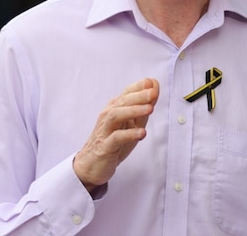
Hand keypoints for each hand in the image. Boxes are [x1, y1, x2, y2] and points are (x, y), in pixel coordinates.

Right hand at [73, 77, 159, 192]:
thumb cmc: (113, 142)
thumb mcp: (132, 124)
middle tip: (153, 93)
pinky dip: (129, 134)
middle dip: (139, 96)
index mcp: (115, 108)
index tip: (153, 82)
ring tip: (149, 109)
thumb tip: (154, 90)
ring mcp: (105, 130)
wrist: (92, 164)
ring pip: (116, 115)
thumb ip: (143, 108)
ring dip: (133, 111)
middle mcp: (108, 116)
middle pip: (122, 102)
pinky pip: (116, 138)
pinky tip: (141, 133)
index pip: (127, 93)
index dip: (139, 87)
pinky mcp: (105, 146)